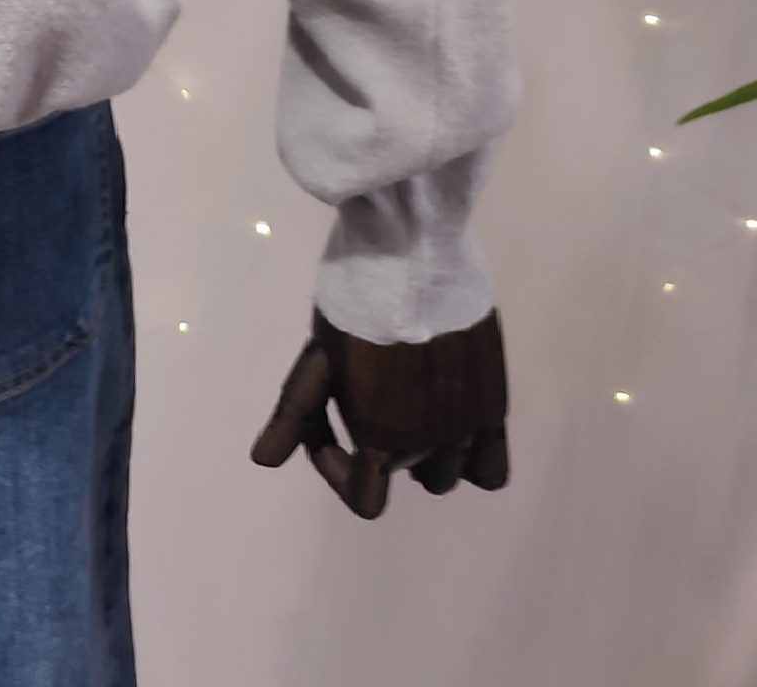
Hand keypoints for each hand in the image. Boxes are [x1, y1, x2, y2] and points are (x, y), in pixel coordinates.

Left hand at [249, 305, 509, 518]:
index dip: (337, 471)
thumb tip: (263, 461)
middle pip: (400, 475)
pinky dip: (471, 460)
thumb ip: (294, 414)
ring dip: (421, 453)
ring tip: (405, 404)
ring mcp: (465, 427)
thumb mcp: (316, 357)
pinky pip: (491, 470)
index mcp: (378, 435)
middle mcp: (426, 443)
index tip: (326, 429)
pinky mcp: (493, 406)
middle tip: (361, 396)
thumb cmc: (353, 304)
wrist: (410, 257)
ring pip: (446, 474)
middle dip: (375, 448)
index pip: (364, 498)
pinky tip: (451, 426)